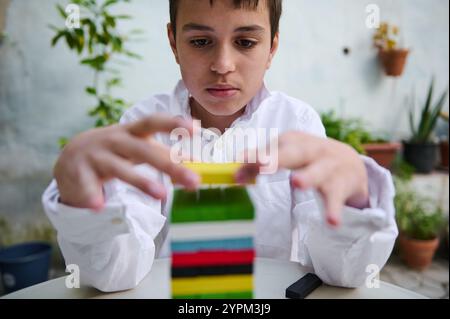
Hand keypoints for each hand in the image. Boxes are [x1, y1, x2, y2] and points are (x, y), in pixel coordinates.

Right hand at [54, 114, 199, 209]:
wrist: (69, 158)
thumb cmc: (114, 151)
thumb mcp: (136, 147)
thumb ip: (161, 153)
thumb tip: (195, 164)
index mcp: (130, 132)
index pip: (152, 122)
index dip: (173, 123)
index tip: (195, 128)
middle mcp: (114, 140)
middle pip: (143, 150)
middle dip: (170, 164)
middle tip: (193, 180)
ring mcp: (95, 156)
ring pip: (120, 169)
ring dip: (141, 181)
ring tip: (162, 195)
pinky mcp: (78, 173)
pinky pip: (87, 186)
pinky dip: (92, 196)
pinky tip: (99, 206)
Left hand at [236, 132, 368, 225]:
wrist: (350, 162)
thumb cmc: (309, 158)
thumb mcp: (287, 155)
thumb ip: (261, 164)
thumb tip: (235, 174)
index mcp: (293, 141)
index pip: (271, 148)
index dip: (255, 157)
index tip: (238, 164)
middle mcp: (311, 150)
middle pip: (294, 153)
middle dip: (277, 158)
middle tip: (260, 164)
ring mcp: (328, 167)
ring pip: (317, 172)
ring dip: (308, 176)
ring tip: (297, 183)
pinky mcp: (341, 186)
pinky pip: (336, 199)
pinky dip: (334, 209)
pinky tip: (331, 221)